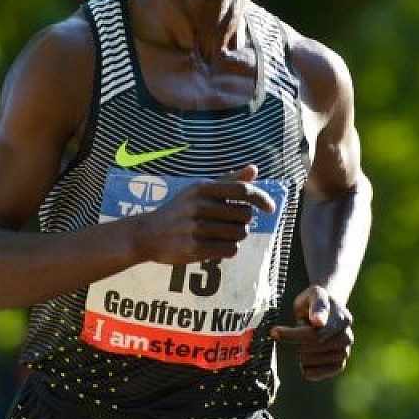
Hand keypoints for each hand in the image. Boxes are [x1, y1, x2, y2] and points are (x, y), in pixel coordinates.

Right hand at [133, 165, 275, 264]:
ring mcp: (196, 228)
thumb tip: (254, 169)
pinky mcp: (194, 248)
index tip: (271, 208)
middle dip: (242, 222)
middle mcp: (199, 206)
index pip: (242, 191)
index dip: (261, 199)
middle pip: (245, 216)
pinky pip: (230, 250)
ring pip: (239, 234)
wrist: (147, 234)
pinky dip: (228, 250)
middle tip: (228, 224)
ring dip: (235, 237)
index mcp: (203, 188)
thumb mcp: (199, 191)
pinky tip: (216, 246)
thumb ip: (229, 181)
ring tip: (219, 235)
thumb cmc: (180, 210)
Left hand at [270, 285, 353, 380]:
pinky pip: (317, 374)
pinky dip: (306, 368)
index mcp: (343, 319)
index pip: (316, 334)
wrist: (325, 310)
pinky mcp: (338, 365)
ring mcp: (344, 353)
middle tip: (294, 334)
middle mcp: (347, 337)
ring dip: (301, 354)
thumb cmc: (315, 301)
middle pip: (313, 348)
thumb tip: (318, 322)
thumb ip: (317, 305)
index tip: (274, 331)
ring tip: (303, 343)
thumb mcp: (314, 294)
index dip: (293, 334)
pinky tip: (304, 358)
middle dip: (298, 342)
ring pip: (313, 362)